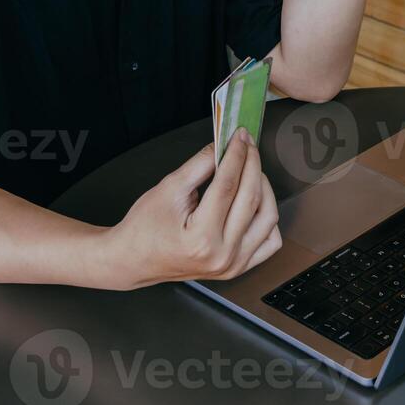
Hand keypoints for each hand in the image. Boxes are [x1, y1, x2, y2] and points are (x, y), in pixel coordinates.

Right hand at [96, 129, 281, 289]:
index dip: (236, 155)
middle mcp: (222, 255)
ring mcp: (233, 265)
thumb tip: (224, 147)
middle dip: (252, 164)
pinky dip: (268, 217)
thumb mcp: (168, 189)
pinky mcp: (238, 267)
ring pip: (268, 218)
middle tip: (246, 144)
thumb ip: (199, 166)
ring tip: (250, 170)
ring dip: (264, 187)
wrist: (134, 260)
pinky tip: (256, 201)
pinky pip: (270, 241)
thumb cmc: (144, 229)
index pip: (228, 186)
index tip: (240, 137)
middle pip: (251, 199)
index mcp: (201, 238)